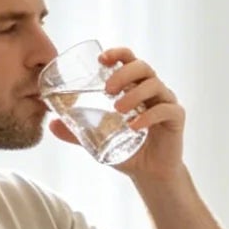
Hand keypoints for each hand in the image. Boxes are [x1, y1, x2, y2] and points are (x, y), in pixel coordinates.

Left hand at [49, 44, 185, 185]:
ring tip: (118, 109)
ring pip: (155, 85)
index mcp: (135, 87)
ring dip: (134, 94)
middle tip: (107, 89)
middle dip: (124, 73)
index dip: (118, 54)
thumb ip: (77, 132)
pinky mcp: (176, 118)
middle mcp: (153, 90)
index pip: (130, 60)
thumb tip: (51, 124)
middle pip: (143, 67)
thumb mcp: (98, 140)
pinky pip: (166, 109)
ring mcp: (166, 102)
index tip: (101, 59)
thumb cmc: (127, 151)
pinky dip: (149, 115)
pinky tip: (134, 125)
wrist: (149, 174)